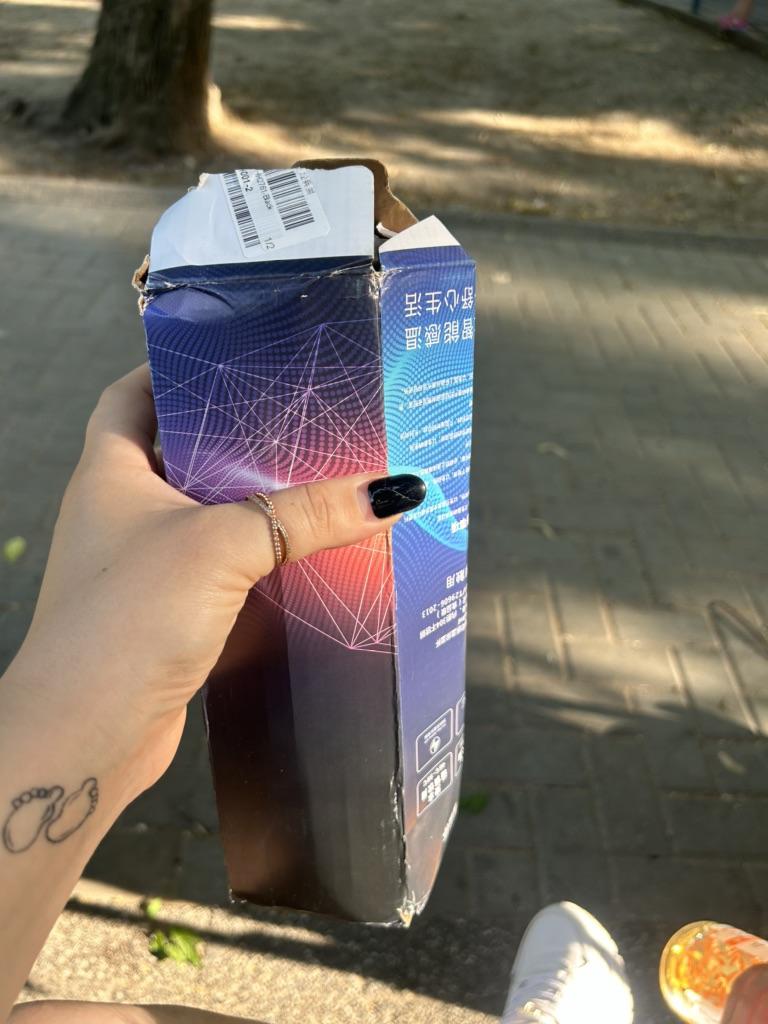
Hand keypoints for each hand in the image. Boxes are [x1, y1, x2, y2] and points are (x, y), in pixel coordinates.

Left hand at [8, 365, 423, 800]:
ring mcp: (143, 565)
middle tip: (308, 420)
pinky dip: (260, 561)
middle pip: (185, 453)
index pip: (134, 394)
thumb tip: (394, 488)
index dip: (177, 368)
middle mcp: (121, 511)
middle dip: (242, 439)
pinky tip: (311, 558)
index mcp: (111, 470)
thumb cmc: (130, 617)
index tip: (239, 358)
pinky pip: (222, 569)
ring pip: (209, 517)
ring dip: (259, 506)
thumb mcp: (222, 546)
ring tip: (326, 482)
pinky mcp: (168, 613)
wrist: (86, 735)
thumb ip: (306, 515)